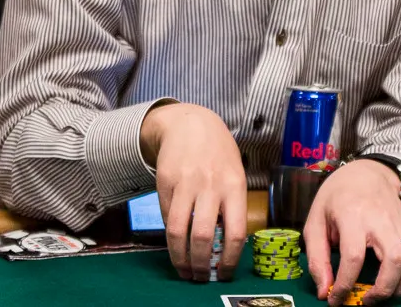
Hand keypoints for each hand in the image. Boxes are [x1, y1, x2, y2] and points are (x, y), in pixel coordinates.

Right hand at [141, 103, 247, 282]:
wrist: (190, 123)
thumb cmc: (218, 153)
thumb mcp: (235, 174)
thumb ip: (231, 205)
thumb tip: (225, 246)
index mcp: (234, 186)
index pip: (235, 232)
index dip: (230, 259)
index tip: (225, 273)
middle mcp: (210, 185)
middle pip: (203, 237)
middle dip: (201, 264)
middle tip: (200, 276)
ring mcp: (185, 183)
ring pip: (179, 232)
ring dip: (180, 258)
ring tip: (184, 269)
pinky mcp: (165, 181)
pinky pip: (167, 216)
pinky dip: (171, 234)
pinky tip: (176, 241)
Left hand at [304, 160, 400, 306]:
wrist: (366, 173)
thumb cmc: (336, 198)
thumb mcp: (315, 222)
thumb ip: (317, 258)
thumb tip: (323, 290)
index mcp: (352, 215)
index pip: (353, 257)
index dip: (345, 284)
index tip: (334, 299)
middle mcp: (380, 219)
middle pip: (394, 260)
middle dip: (382, 289)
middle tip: (365, 301)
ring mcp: (400, 222)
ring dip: (400, 286)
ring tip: (381, 294)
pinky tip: (390, 278)